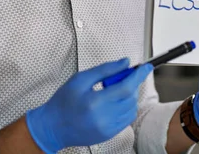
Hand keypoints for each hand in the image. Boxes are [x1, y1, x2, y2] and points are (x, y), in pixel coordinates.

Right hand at [25, 58, 152, 153]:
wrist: (52, 127)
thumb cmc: (63, 102)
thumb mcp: (80, 79)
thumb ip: (105, 69)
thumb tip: (125, 62)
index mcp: (95, 102)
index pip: (126, 87)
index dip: (138, 75)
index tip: (146, 67)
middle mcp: (103, 118)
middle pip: (131, 98)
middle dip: (132, 84)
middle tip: (122, 76)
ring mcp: (107, 129)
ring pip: (132, 109)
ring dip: (130, 96)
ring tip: (115, 90)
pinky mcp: (108, 135)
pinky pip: (126, 119)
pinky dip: (126, 108)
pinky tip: (114, 102)